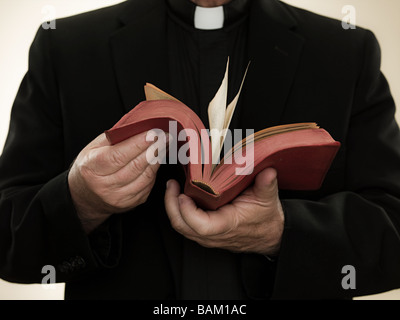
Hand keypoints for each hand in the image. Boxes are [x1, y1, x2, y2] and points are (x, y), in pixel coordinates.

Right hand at [68, 131, 164, 233]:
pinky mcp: (130, 203)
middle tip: (165, 136)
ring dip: (157, 159)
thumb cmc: (91, 167)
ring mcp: (118, 197)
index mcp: (92, 168)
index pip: (119, 155)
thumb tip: (139, 128)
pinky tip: (156, 160)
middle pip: (135, 166)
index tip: (154, 132)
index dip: (139, 143)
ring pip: (145, 176)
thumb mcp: (93, 148)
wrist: (85, 196)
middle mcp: (104, 186)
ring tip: (163, 145)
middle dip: (154, 148)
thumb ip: (114, 138)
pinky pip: (148, 185)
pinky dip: (154, 171)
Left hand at [164, 168, 283, 255]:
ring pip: (181, 227)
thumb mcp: (268, 198)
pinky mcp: (204, 233)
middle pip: (183, 226)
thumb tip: (268, 172)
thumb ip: (266, 184)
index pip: (201, 226)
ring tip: (172, 187)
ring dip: (172, 207)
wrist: (269, 235)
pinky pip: (185, 225)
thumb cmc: (266, 218)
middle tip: (171, 185)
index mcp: (227, 225)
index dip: (188, 212)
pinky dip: (178, 211)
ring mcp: (207, 236)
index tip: (183, 195)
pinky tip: (179, 195)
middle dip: (171, 205)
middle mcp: (214, 234)